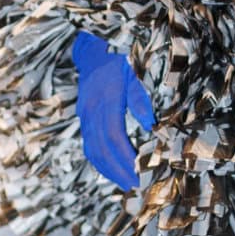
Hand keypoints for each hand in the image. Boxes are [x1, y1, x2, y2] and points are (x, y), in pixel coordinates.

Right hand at [71, 30, 154, 190]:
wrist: (94, 49)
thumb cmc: (120, 60)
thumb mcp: (135, 74)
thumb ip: (141, 100)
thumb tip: (151, 127)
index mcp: (106, 100)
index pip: (115, 136)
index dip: (127, 157)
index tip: (141, 172)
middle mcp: (91, 110)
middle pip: (102, 148)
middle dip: (119, 170)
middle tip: (136, 186)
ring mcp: (84, 114)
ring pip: (92, 149)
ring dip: (108, 170)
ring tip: (126, 184)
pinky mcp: (83, 117)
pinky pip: (89, 144)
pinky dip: (100, 160)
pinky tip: (112, 170)